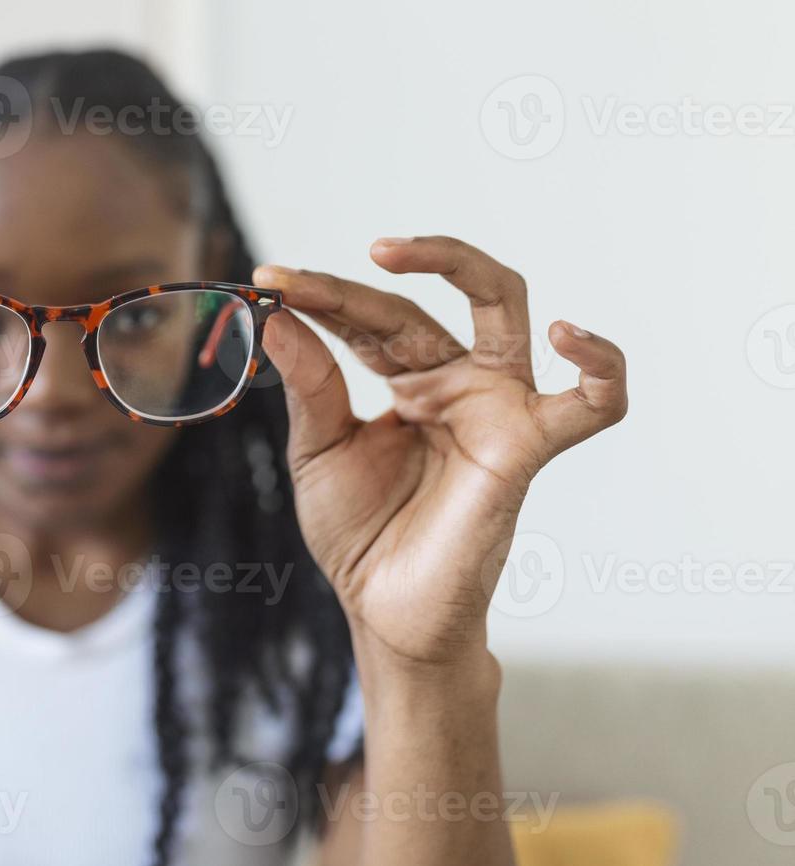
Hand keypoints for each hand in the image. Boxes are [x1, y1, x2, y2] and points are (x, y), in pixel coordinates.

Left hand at [254, 237, 627, 665]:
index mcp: (407, 380)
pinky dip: (600, 365)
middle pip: (428, 301)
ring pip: (506, 311)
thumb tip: (275, 318)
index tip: (265, 284)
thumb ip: (310, 384)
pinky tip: (568, 335)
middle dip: (373, 274)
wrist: (385, 613)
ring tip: (390, 253)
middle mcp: (454, 383)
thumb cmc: (361, 534)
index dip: (317, 296)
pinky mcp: (526, 447)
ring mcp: (493, 408)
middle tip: (304, 272)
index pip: (368, 318)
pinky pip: (594, 404)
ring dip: (458, 265)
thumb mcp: (319, 451)